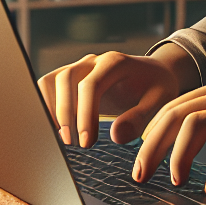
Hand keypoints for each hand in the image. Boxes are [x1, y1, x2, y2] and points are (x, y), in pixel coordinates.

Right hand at [36, 44, 199, 148]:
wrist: (153, 75)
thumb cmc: (156, 88)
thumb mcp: (160, 101)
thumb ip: (140, 118)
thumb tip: (116, 136)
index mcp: (115, 63)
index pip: (91, 85)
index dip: (85, 114)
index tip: (87, 142)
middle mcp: (93, 61)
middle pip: (66, 78)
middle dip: (66, 113)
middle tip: (73, 143)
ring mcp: (79, 67)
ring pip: (51, 80)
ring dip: (51, 109)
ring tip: (63, 138)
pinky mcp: (70, 78)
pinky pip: (48, 87)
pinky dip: (46, 106)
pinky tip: (58, 130)